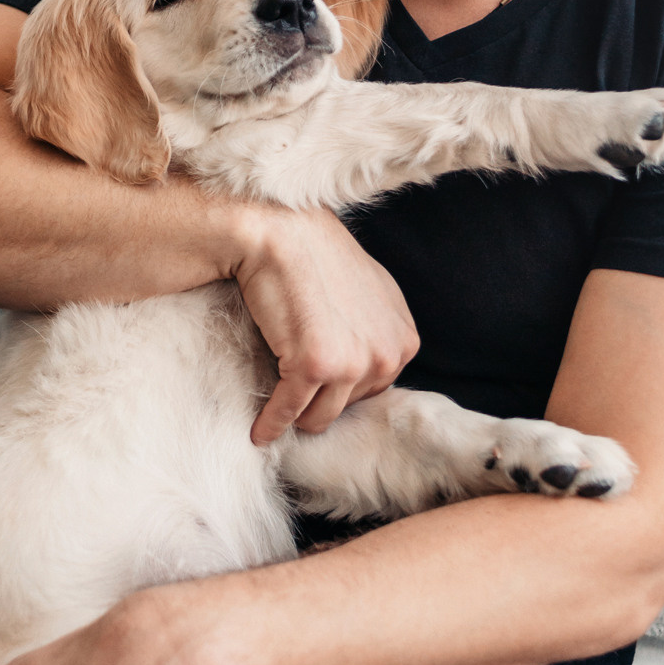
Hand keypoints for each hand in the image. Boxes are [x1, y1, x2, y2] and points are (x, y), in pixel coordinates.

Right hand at [232, 207, 418, 442]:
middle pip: (348, 407)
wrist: (282, 234)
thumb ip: (378, 330)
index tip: (318, 388)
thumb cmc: (317, 257)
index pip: (374, 390)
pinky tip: (260, 430)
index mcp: (404, 341)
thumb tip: (367, 363)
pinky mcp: (315, 367)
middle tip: (292, 396)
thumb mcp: (370, 292)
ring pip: (320, 417)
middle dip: (319, 403)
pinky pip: (289, 412)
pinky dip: (271, 424)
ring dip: (295, 419)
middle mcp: (386, 356)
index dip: (342, 388)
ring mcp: (352, 364)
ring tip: (276, 416)